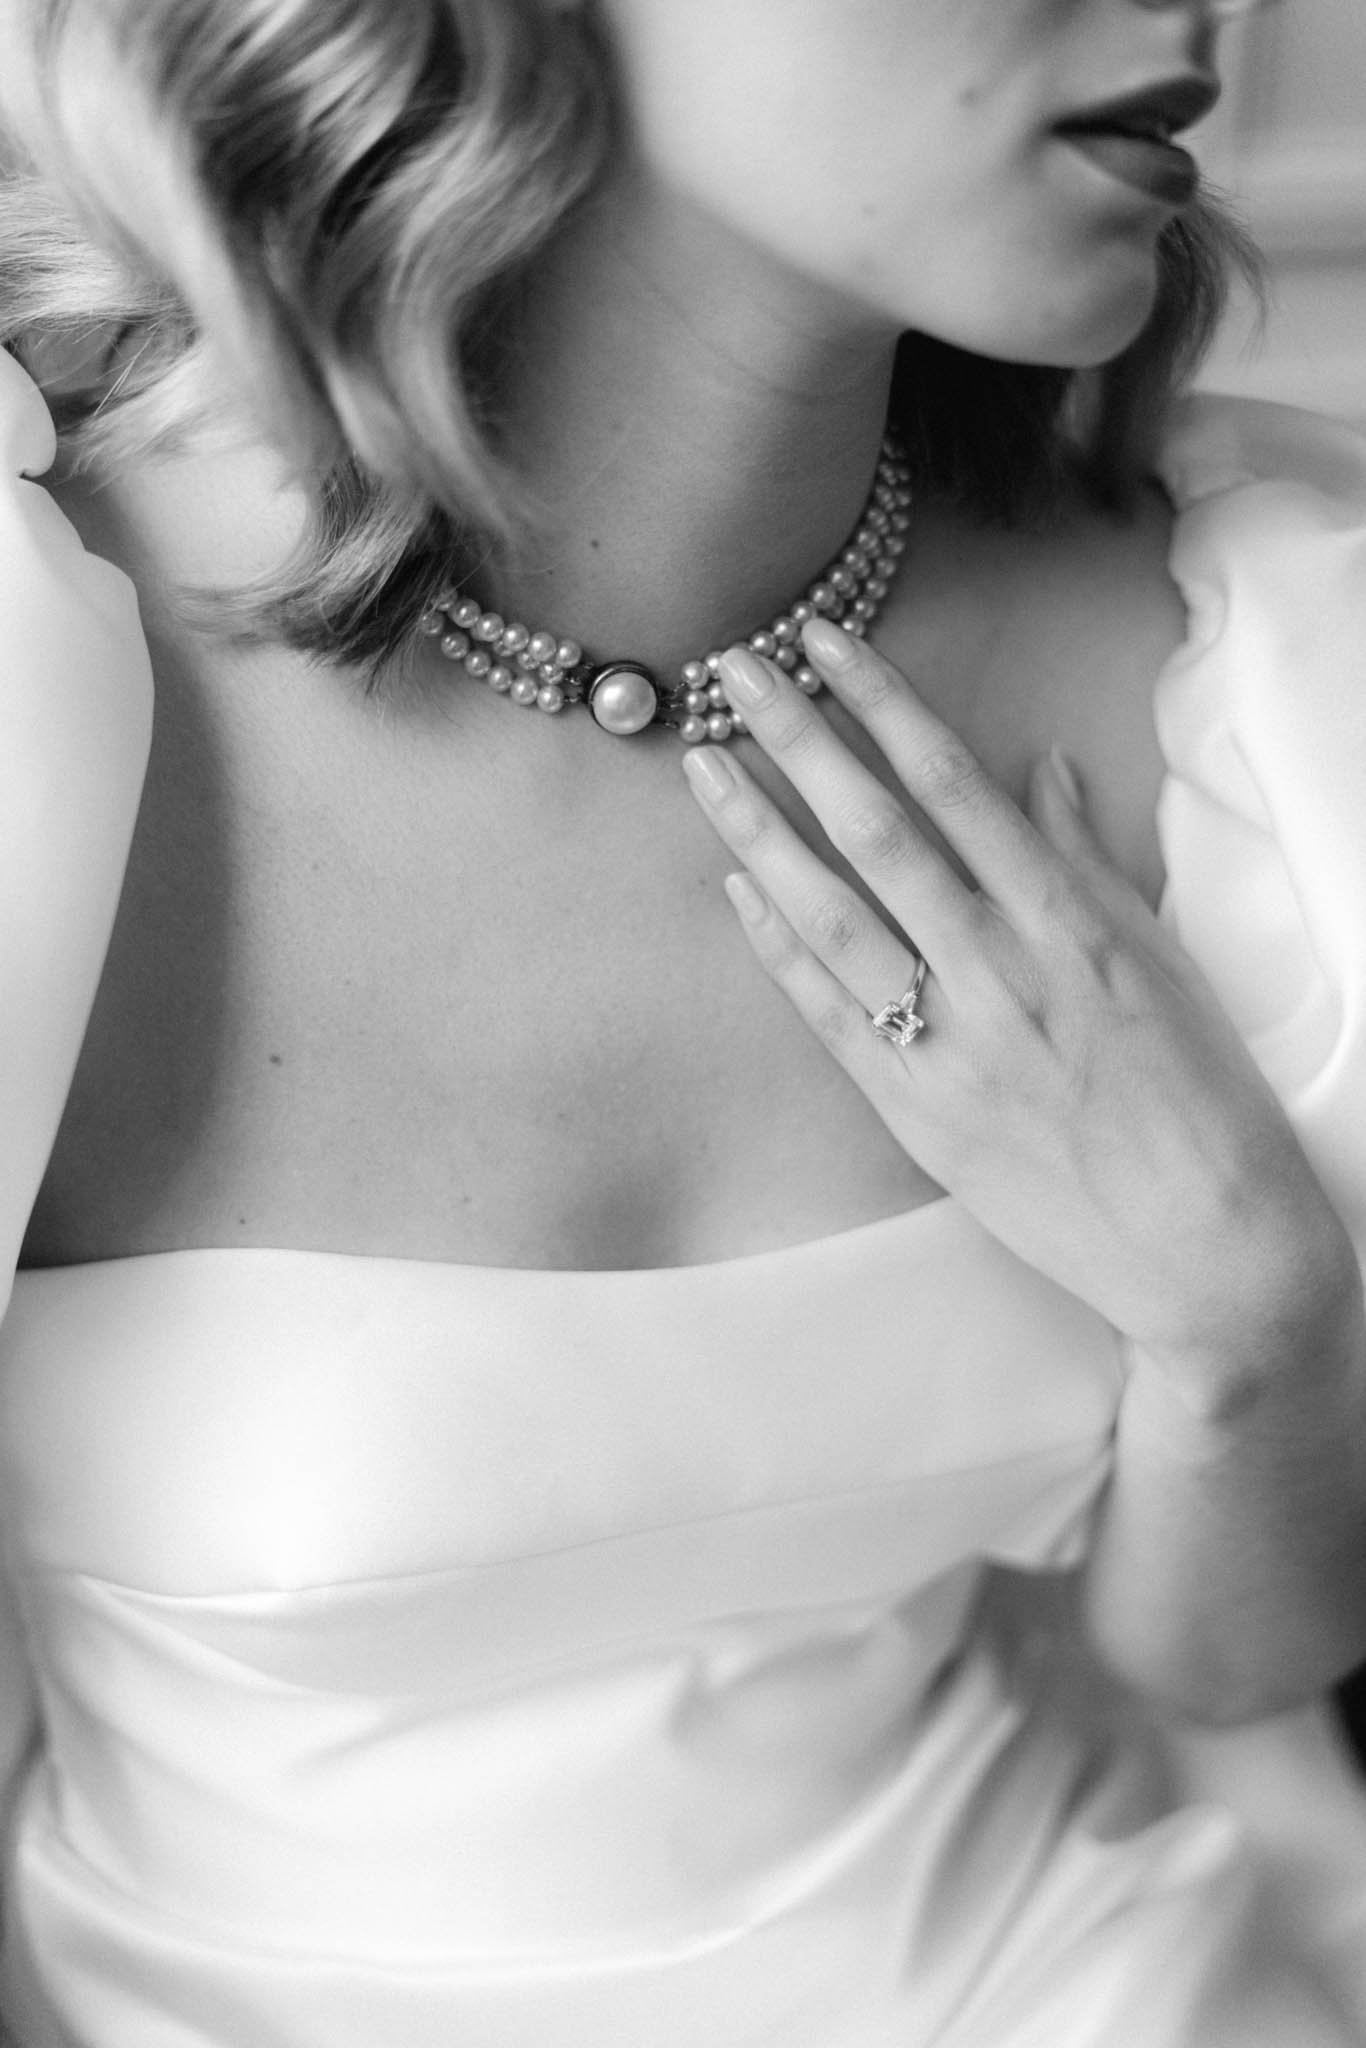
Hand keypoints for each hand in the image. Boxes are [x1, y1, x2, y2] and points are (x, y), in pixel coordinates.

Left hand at [683, 619, 1355, 1392]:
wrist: (1206, 1245)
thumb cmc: (1202, 1097)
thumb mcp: (1156, 958)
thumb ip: (1083, 859)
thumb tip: (1038, 767)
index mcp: (1067, 917)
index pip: (953, 779)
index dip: (881, 701)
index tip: (824, 640)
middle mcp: (1000, 967)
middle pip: (877, 828)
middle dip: (799, 739)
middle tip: (734, 670)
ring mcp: (950, 1042)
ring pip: (832, 914)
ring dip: (759, 833)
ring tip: (705, 768)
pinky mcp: (916, 1112)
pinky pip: (828, 1015)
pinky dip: (778, 948)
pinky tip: (735, 890)